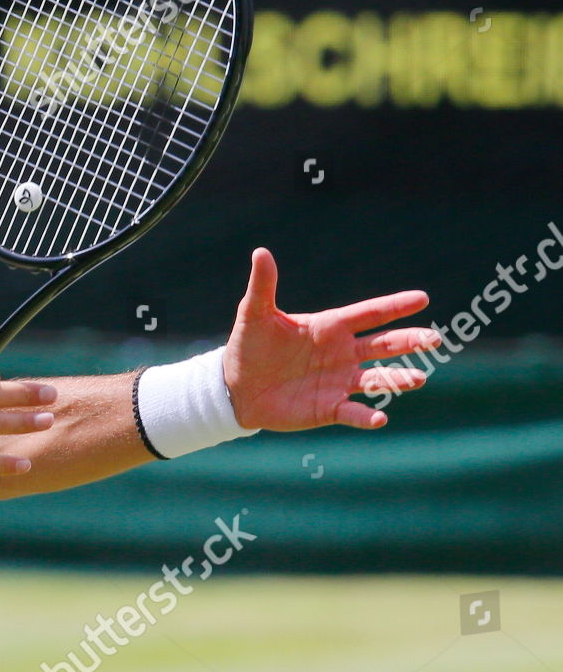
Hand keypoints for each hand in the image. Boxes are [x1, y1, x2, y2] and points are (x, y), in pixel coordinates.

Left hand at [223, 248, 440, 430]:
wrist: (236, 386)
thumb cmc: (249, 346)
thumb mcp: (254, 314)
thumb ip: (263, 286)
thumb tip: (261, 252)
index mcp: (330, 327)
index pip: (369, 313)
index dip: (395, 306)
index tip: (422, 298)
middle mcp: (342, 353)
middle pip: (384, 345)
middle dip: (409, 341)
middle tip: (434, 339)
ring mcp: (339, 381)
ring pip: (377, 379)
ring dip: (398, 379)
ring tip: (418, 378)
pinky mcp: (329, 408)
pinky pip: (354, 413)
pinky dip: (367, 416)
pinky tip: (379, 419)